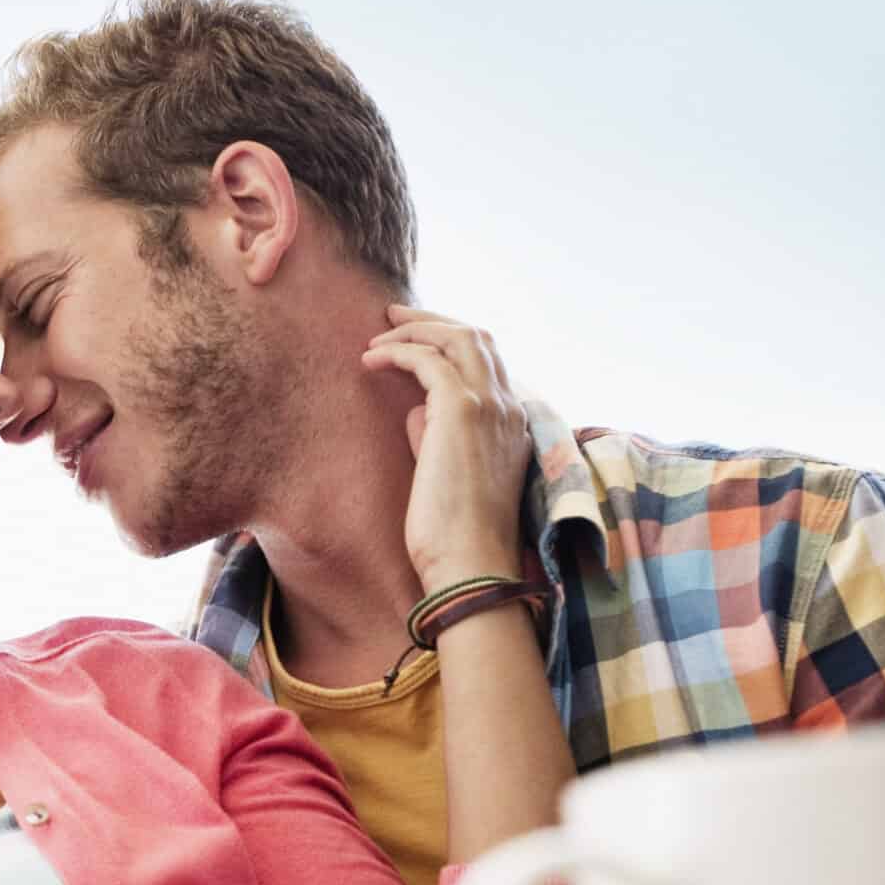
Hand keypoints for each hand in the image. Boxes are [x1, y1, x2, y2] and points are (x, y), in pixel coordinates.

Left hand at [362, 304, 533, 586]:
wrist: (471, 566)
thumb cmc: (454, 536)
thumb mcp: (448, 474)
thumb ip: (436, 435)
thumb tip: (414, 409)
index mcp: (515, 426)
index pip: (489, 364)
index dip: (451, 345)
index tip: (415, 341)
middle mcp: (510, 409)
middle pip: (477, 338)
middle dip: (433, 321)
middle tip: (393, 318)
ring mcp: (491, 406)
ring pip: (458, 337)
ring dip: (415, 330)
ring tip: (377, 335)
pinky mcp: (462, 411)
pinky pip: (429, 359)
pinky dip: (399, 351)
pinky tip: (370, 360)